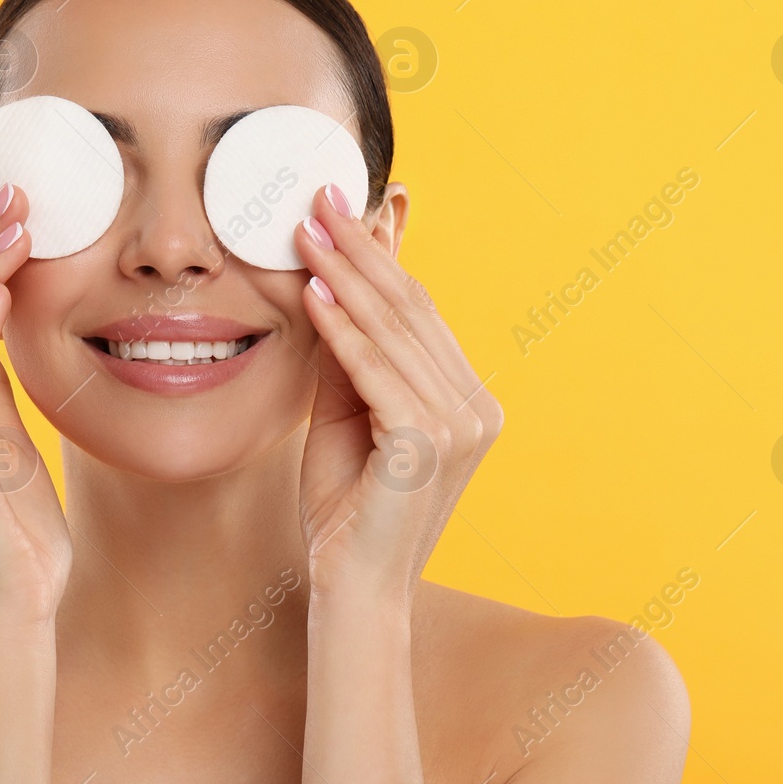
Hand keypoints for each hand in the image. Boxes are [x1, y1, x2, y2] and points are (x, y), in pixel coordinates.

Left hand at [293, 183, 502, 606]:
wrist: (350, 585)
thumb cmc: (345, 502)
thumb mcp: (344, 409)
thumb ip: (346, 350)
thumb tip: (330, 276)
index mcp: (468, 397)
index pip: (420, 309)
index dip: (381, 252)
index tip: (345, 204)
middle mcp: (477, 406)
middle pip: (411, 307)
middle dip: (361, 247)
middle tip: (320, 197)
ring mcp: (461, 425)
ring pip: (394, 330)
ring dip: (345, 275)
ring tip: (305, 232)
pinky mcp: (429, 444)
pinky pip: (376, 372)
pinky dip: (342, 330)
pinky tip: (313, 294)